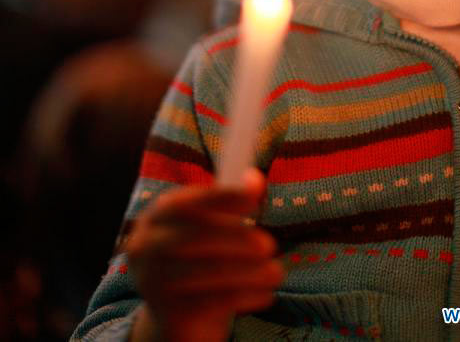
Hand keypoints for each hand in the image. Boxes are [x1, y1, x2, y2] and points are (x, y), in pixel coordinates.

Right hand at [126, 168, 282, 341]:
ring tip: (276, 272)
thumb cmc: (198, 260)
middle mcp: (146, 247)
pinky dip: (245, 296)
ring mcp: (153, 283)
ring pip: (207, 272)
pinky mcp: (169, 314)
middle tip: (269, 245)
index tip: (254, 199)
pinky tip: (265, 293)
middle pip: (194, 238)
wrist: (175, 317)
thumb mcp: (209, 227)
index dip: (220, 198)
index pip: (185, 203)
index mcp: (156, 218)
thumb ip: (229, 202)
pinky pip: (212, 303)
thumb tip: (254, 179)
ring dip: (249, 271)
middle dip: (237, 238)